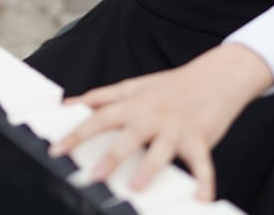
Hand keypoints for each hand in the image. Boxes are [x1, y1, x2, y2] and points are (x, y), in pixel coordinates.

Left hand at [48, 45, 273, 201]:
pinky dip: (205, 181)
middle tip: (93, 175)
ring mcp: (176, 128)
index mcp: (133, 104)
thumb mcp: (133, 86)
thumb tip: (69, 104)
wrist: (217, 76)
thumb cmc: (171, 86)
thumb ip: (101, 97)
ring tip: (138, 187)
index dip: (76, 134)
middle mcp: (152, 116)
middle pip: (128, 136)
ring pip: (162, 150)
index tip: (56, 150)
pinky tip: (202, 199)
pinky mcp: (200, 139)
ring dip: (150, 168)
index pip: (98, 118)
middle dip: (111, 156)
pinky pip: (203, 163)